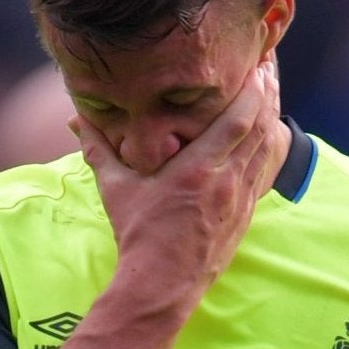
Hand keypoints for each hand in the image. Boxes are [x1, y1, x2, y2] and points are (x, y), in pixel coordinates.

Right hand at [73, 60, 285, 300]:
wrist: (163, 284)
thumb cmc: (138, 235)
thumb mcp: (116, 189)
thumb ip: (99, 149)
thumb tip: (75, 119)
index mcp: (198, 171)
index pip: (237, 123)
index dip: (252, 92)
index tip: (258, 65)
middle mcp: (226, 182)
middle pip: (260, 129)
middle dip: (268, 94)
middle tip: (271, 64)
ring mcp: (240, 199)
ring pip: (266, 149)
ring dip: (272, 116)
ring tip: (274, 87)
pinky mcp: (246, 214)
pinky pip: (265, 172)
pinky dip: (269, 146)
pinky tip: (271, 130)